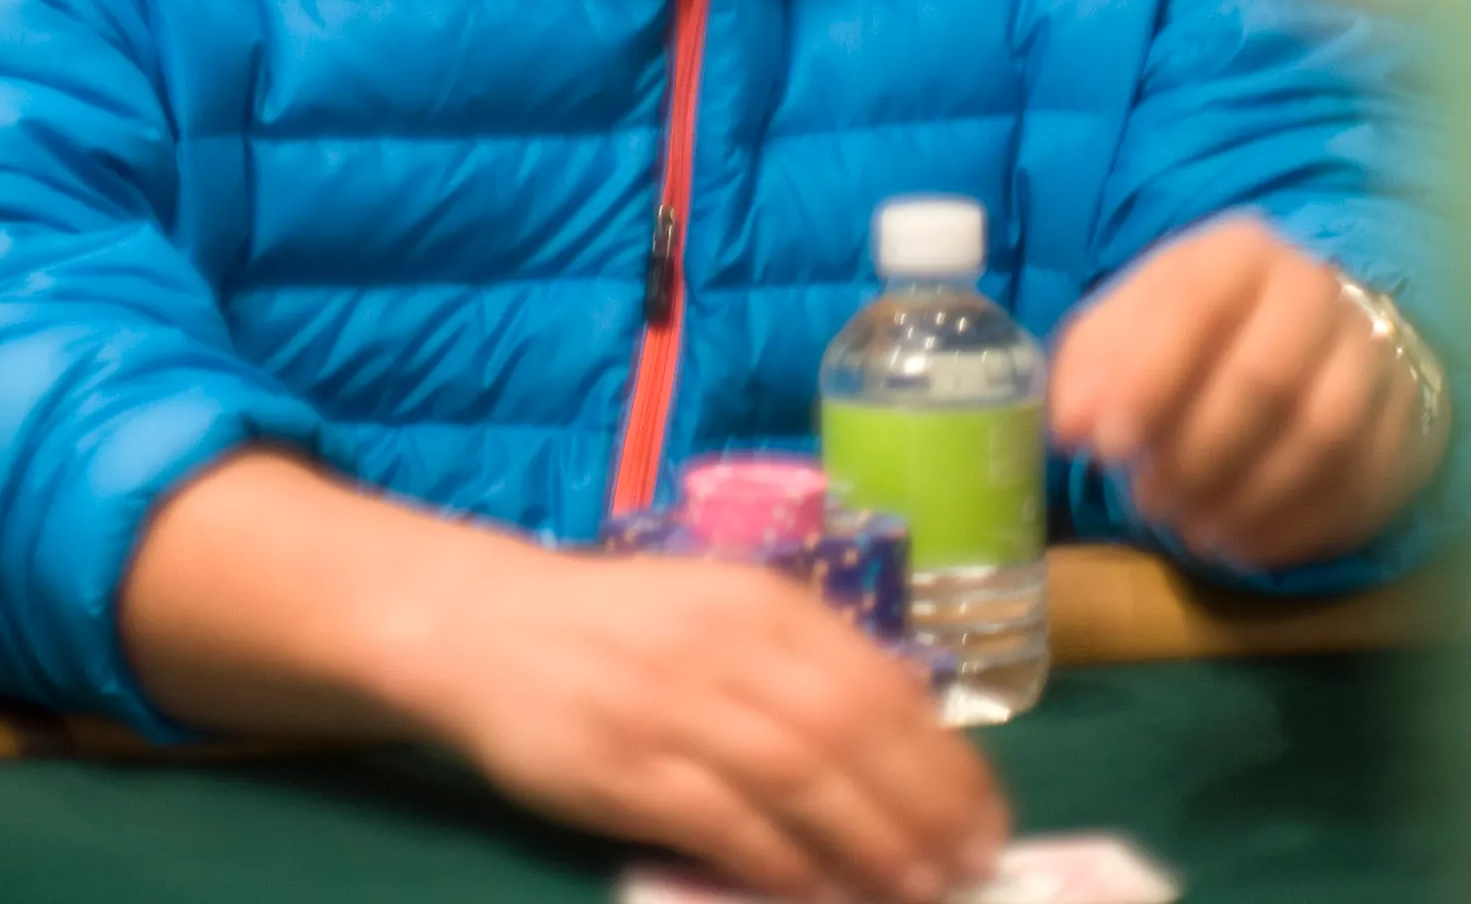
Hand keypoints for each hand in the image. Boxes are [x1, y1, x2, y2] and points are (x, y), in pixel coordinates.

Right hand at [423, 544, 1006, 901]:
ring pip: (801, 779)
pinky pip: (725, 825)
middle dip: (924, 809)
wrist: (489, 626)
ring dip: (870, 845)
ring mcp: (674, 705)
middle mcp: (727, 644)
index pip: (879, 682)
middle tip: (969, 866)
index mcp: (761, 601)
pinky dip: (784, 866)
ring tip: (918, 890)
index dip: (944, 755)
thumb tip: (906, 738)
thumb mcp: (719, 610)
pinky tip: (823, 895)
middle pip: (852, 734)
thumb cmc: (621, 625)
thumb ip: (800, 661)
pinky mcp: (626, 766)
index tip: (987, 812)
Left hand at [1048, 217, 1444, 569]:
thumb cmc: (1189, 329)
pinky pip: (1360, 484)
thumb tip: (1071, 427)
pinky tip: (1240, 545)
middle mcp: (1315, 291)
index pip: (1195, 305)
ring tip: (1187, 529)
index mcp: (1237, 252)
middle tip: (1145, 500)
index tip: (1106, 448)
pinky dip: (1294, 527)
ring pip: (1321, 437)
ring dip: (1246, 498)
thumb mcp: (1126, 326)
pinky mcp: (1401, 421)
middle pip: (1265, 378)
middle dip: (1197, 453)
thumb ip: (1087, 368)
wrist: (1296, 330)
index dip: (1148, 380)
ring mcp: (1369, 355)